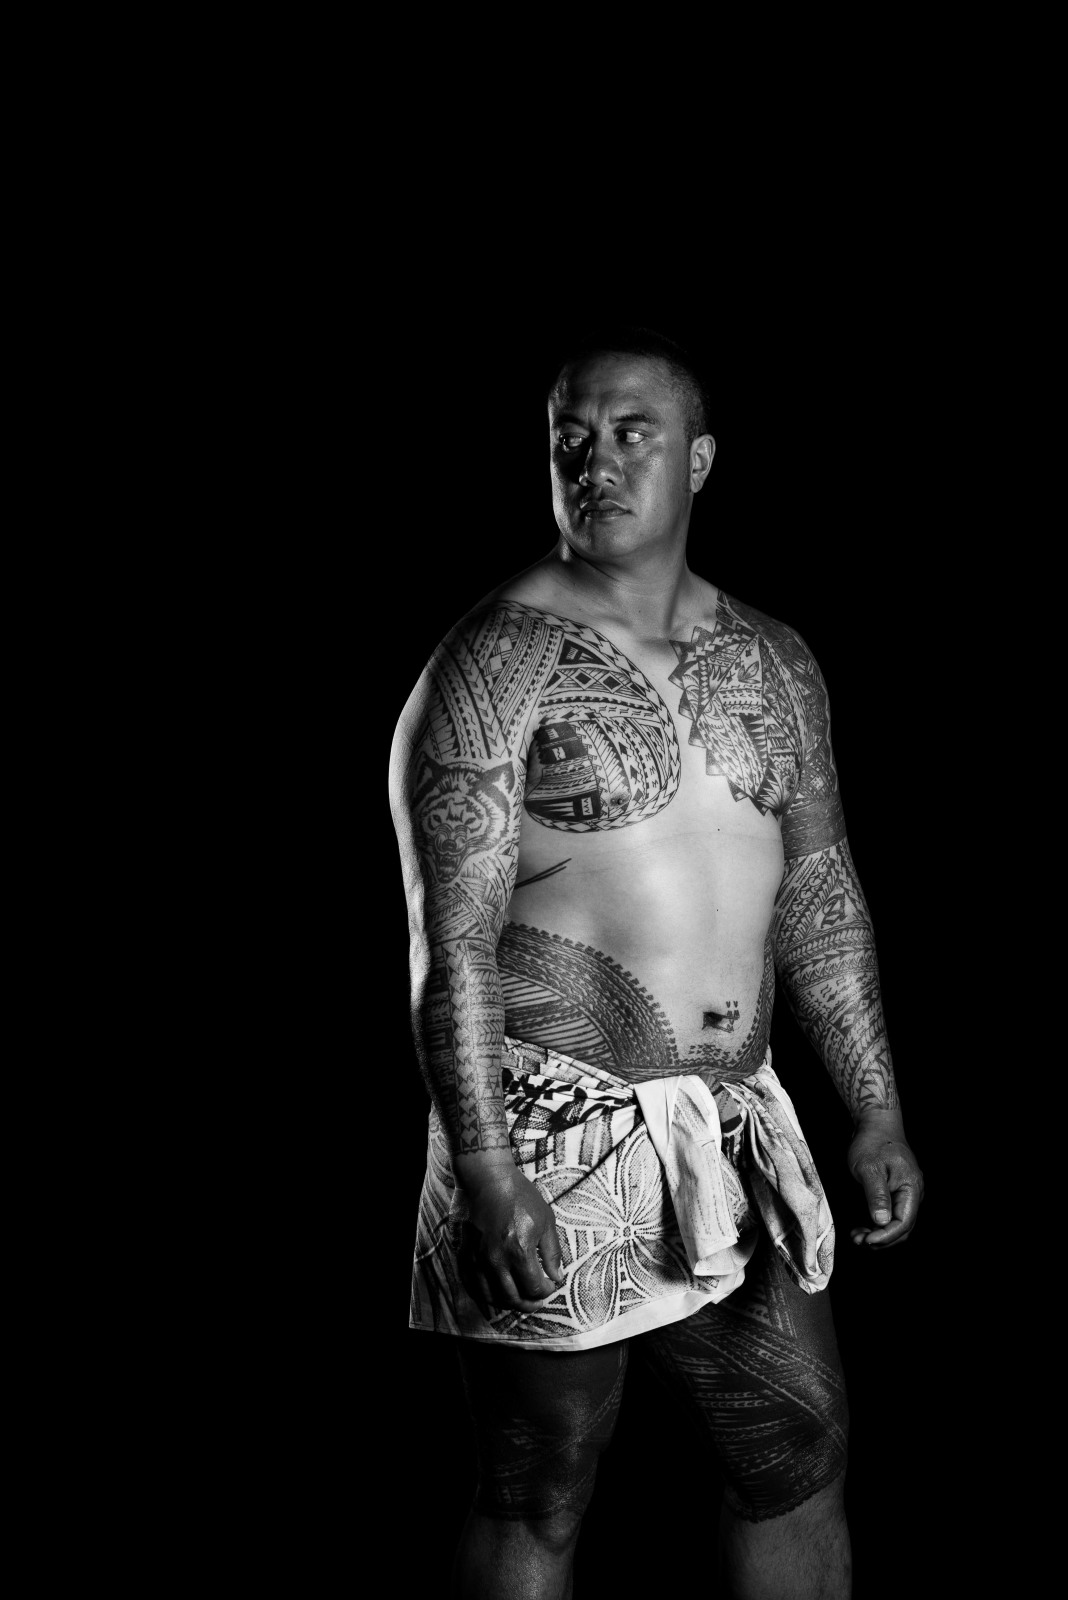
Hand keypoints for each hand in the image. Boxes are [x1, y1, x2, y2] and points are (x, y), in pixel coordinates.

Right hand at [453, 1158, 565, 1315]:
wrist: (488, 1180)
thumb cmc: (519, 1196)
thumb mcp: (546, 1221)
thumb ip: (552, 1253)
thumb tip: (557, 1276)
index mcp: (519, 1251)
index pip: (533, 1287)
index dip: (545, 1291)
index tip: (550, 1285)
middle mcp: (496, 1259)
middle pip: (512, 1298)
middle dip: (529, 1304)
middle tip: (537, 1301)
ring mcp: (478, 1259)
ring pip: (491, 1297)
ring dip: (508, 1303)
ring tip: (519, 1300)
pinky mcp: (466, 1255)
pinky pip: (473, 1286)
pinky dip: (486, 1296)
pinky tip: (496, 1295)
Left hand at [847, 1117, 923, 1248]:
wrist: (876, 1123)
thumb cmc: (872, 1141)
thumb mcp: (869, 1168)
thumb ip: (876, 1195)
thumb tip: (882, 1221)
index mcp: (911, 1188)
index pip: (904, 1222)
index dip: (886, 1236)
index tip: (867, 1241)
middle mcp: (913, 1193)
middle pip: (903, 1227)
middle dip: (882, 1239)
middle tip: (859, 1241)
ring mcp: (906, 1193)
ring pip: (897, 1224)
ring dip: (879, 1234)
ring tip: (858, 1236)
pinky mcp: (897, 1192)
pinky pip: (892, 1215)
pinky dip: (878, 1224)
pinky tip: (863, 1228)